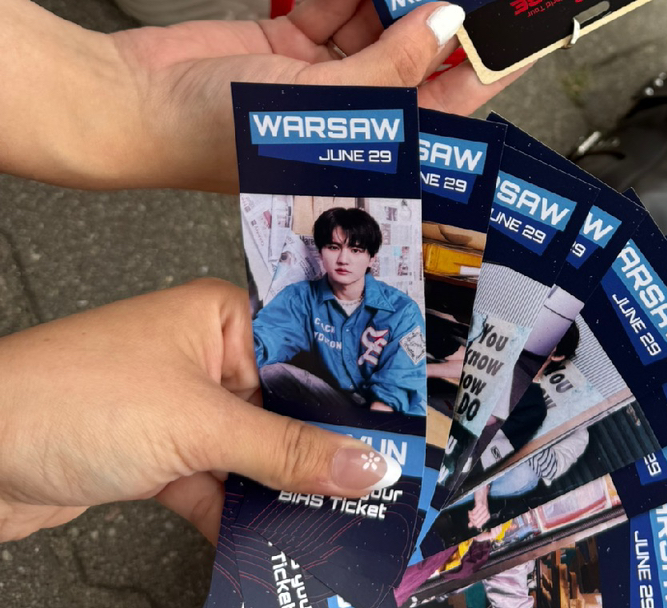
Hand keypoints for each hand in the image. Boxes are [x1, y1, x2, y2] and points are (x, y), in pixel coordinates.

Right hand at [0, 0, 527, 191]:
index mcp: (376, 147)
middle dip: (448, 15)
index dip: (493, 65)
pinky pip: (335, 10)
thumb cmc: (226, 130)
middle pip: (420, 58)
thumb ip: (395, 63)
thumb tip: (450, 18)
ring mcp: (323, 79)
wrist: (132, 106)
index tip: (530, 26)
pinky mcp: (289, 47)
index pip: (454, 104)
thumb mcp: (327, 102)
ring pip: (379, 27)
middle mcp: (358, 115)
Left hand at [0, 280, 401, 543]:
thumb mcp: (195, 423)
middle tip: (381, 489)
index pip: (310, 351)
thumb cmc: (70, 399)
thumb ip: (284, 449)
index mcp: (224, 317)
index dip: (358, 392)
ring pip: (254, 452)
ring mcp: (182, 408)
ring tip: (338, 522)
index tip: (402, 433)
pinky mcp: (159, 455)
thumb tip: (365, 464)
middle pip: (287, 407)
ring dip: (285, 490)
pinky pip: (218, 484)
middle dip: (325, 451)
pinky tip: (272, 543)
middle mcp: (208, 357)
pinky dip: (240, 516)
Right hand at [467, 485, 491, 529]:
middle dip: (471, 520)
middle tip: (469, 516)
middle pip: (476, 522)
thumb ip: (474, 519)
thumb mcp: (478, 511)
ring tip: (469, 513)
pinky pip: (474, 512)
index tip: (470, 522)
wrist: (481, 491)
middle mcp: (486, 513)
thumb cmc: (480, 502)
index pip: (479, 525)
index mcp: (487, 516)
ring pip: (475, 518)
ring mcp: (484, 509)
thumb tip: (469, 526)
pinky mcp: (480, 504)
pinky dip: (470, 512)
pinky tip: (469, 511)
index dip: (473, 524)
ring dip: (470, 516)